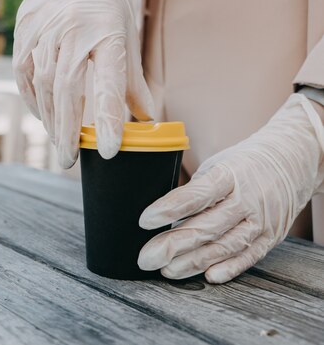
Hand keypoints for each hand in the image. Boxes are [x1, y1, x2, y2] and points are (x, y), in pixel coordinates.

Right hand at [13, 0, 153, 167]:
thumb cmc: (106, 5)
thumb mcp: (127, 37)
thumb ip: (133, 83)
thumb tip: (148, 122)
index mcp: (107, 33)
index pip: (109, 83)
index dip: (109, 119)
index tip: (110, 151)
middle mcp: (73, 31)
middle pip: (66, 90)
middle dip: (68, 131)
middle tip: (69, 161)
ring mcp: (44, 31)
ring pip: (42, 86)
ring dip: (50, 120)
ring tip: (59, 144)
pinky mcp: (24, 33)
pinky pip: (23, 75)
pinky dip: (32, 100)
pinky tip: (43, 117)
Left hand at [137, 94, 323, 282]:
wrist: (293, 161)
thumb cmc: (243, 164)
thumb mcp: (216, 166)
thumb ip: (194, 190)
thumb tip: (163, 217)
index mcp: (228, 175)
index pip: (195, 195)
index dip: (168, 209)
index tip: (144, 220)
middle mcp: (245, 199)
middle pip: (206, 227)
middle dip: (172, 245)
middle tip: (147, 258)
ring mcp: (260, 220)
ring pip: (223, 247)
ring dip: (192, 263)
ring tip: (167, 270)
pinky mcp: (270, 236)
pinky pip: (248, 257)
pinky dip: (228, 269)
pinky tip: (207, 276)